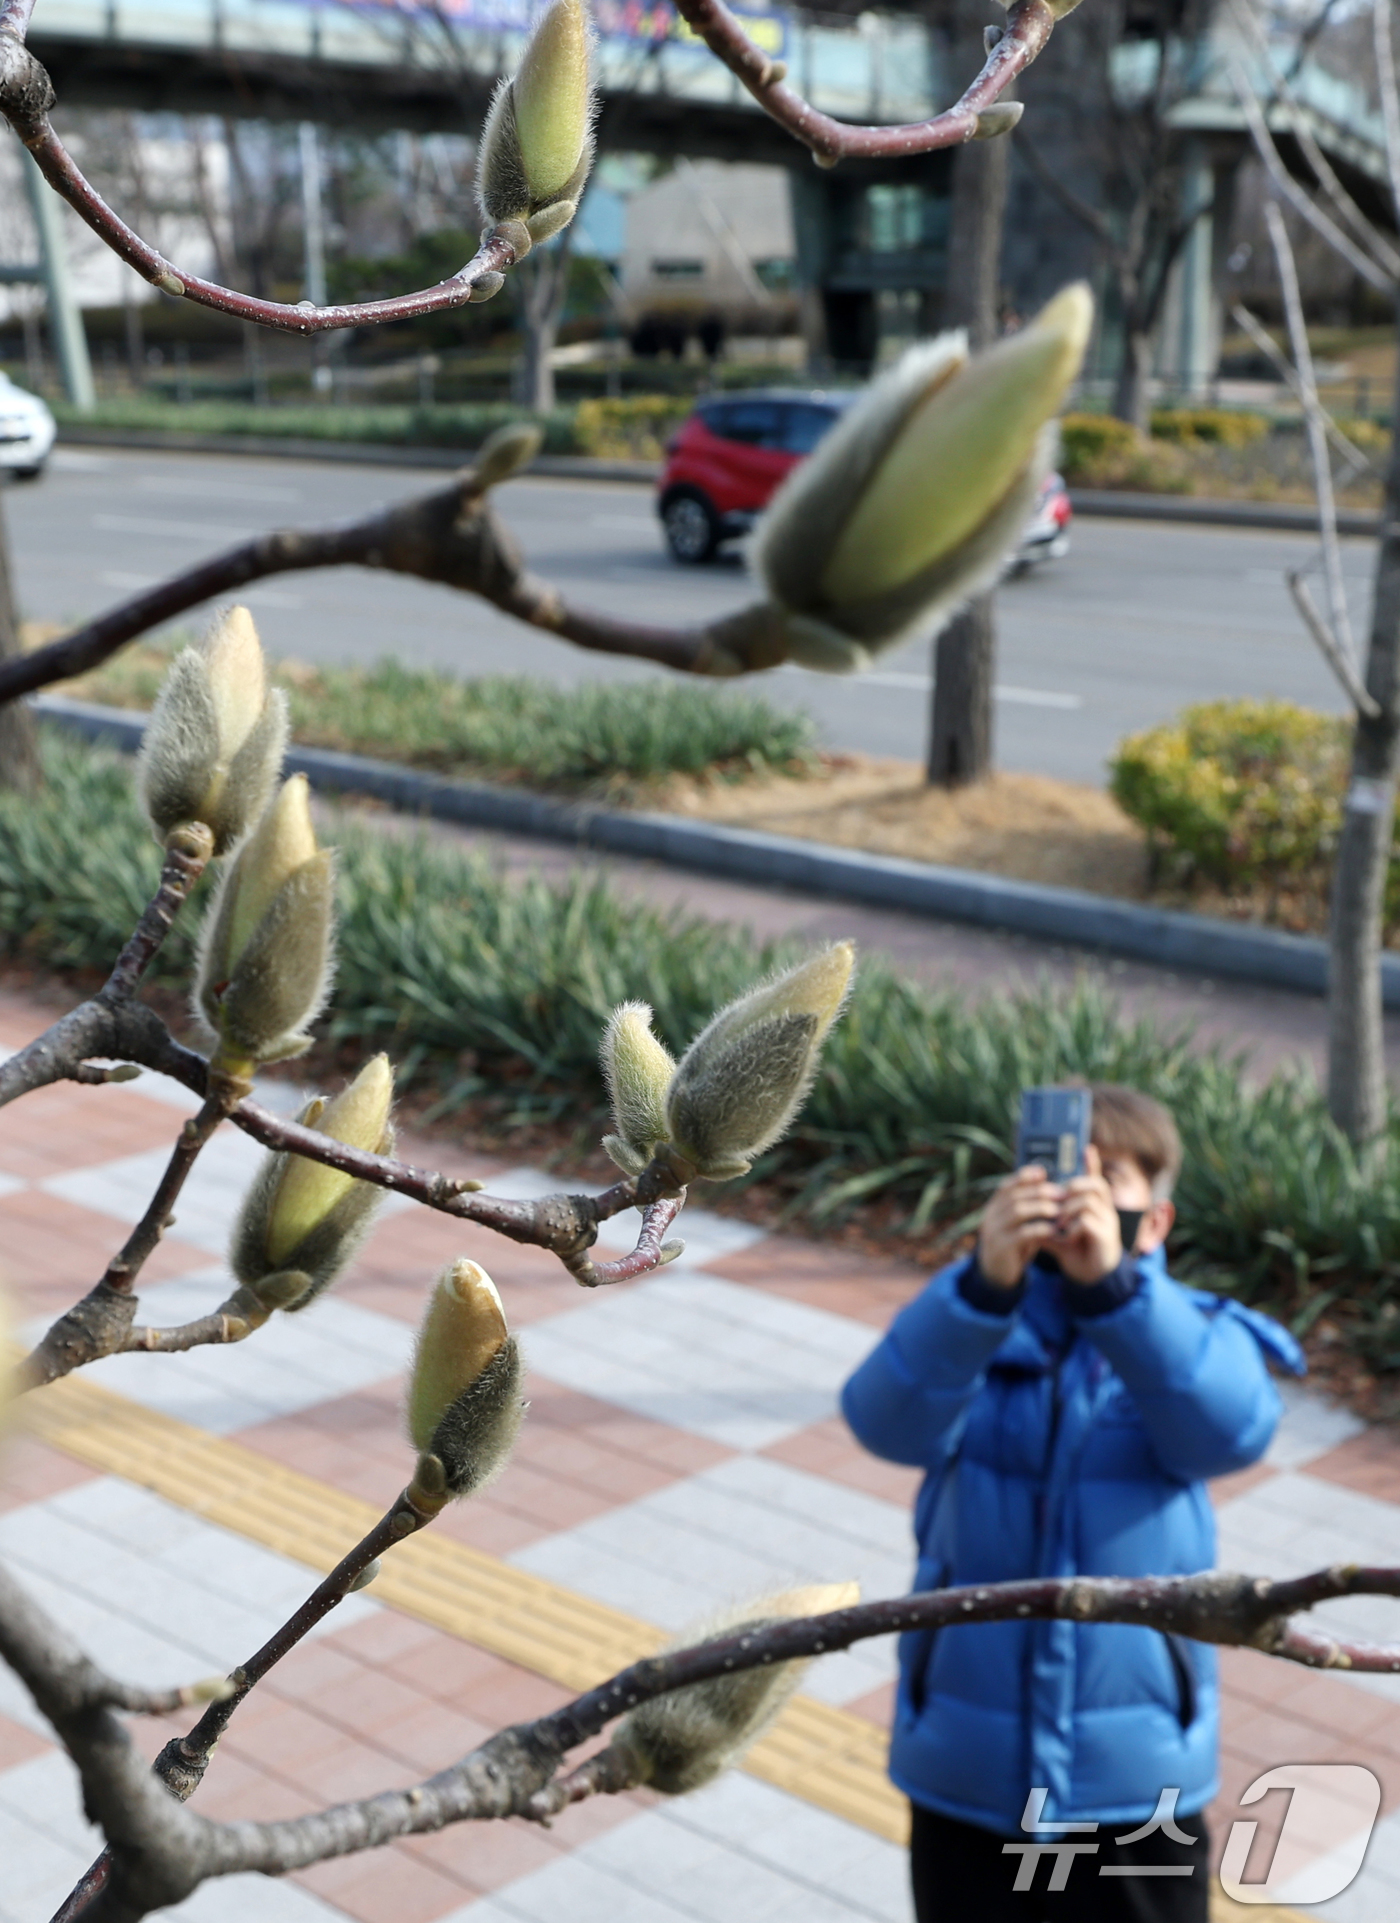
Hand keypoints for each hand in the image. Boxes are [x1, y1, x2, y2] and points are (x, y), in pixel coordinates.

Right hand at [977, 1165, 1063, 1287]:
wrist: (996, 1275)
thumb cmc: (1013, 1245)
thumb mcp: (1018, 1225)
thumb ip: (1028, 1208)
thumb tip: (1047, 1185)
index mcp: (993, 1207)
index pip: (1006, 1186)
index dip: (1023, 1176)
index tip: (1043, 1172)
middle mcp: (990, 1216)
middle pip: (1015, 1196)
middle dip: (1040, 1192)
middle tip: (1061, 1194)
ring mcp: (994, 1231)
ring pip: (1018, 1211)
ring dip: (1041, 1208)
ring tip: (1059, 1210)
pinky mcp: (1002, 1247)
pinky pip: (1022, 1233)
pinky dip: (1040, 1228)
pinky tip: (1053, 1229)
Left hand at [1049, 1145, 1123, 1285]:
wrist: (1091, 1276)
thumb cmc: (1076, 1250)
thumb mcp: (1058, 1231)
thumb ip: (1046, 1218)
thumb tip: (1026, 1210)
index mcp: (1094, 1204)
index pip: (1095, 1178)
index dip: (1092, 1163)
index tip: (1087, 1147)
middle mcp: (1105, 1209)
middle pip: (1094, 1184)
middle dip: (1072, 1189)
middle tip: (1056, 1204)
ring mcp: (1108, 1222)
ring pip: (1087, 1200)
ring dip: (1068, 1210)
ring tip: (1059, 1224)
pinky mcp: (1106, 1236)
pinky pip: (1087, 1220)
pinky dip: (1073, 1227)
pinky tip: (1067, 1237)